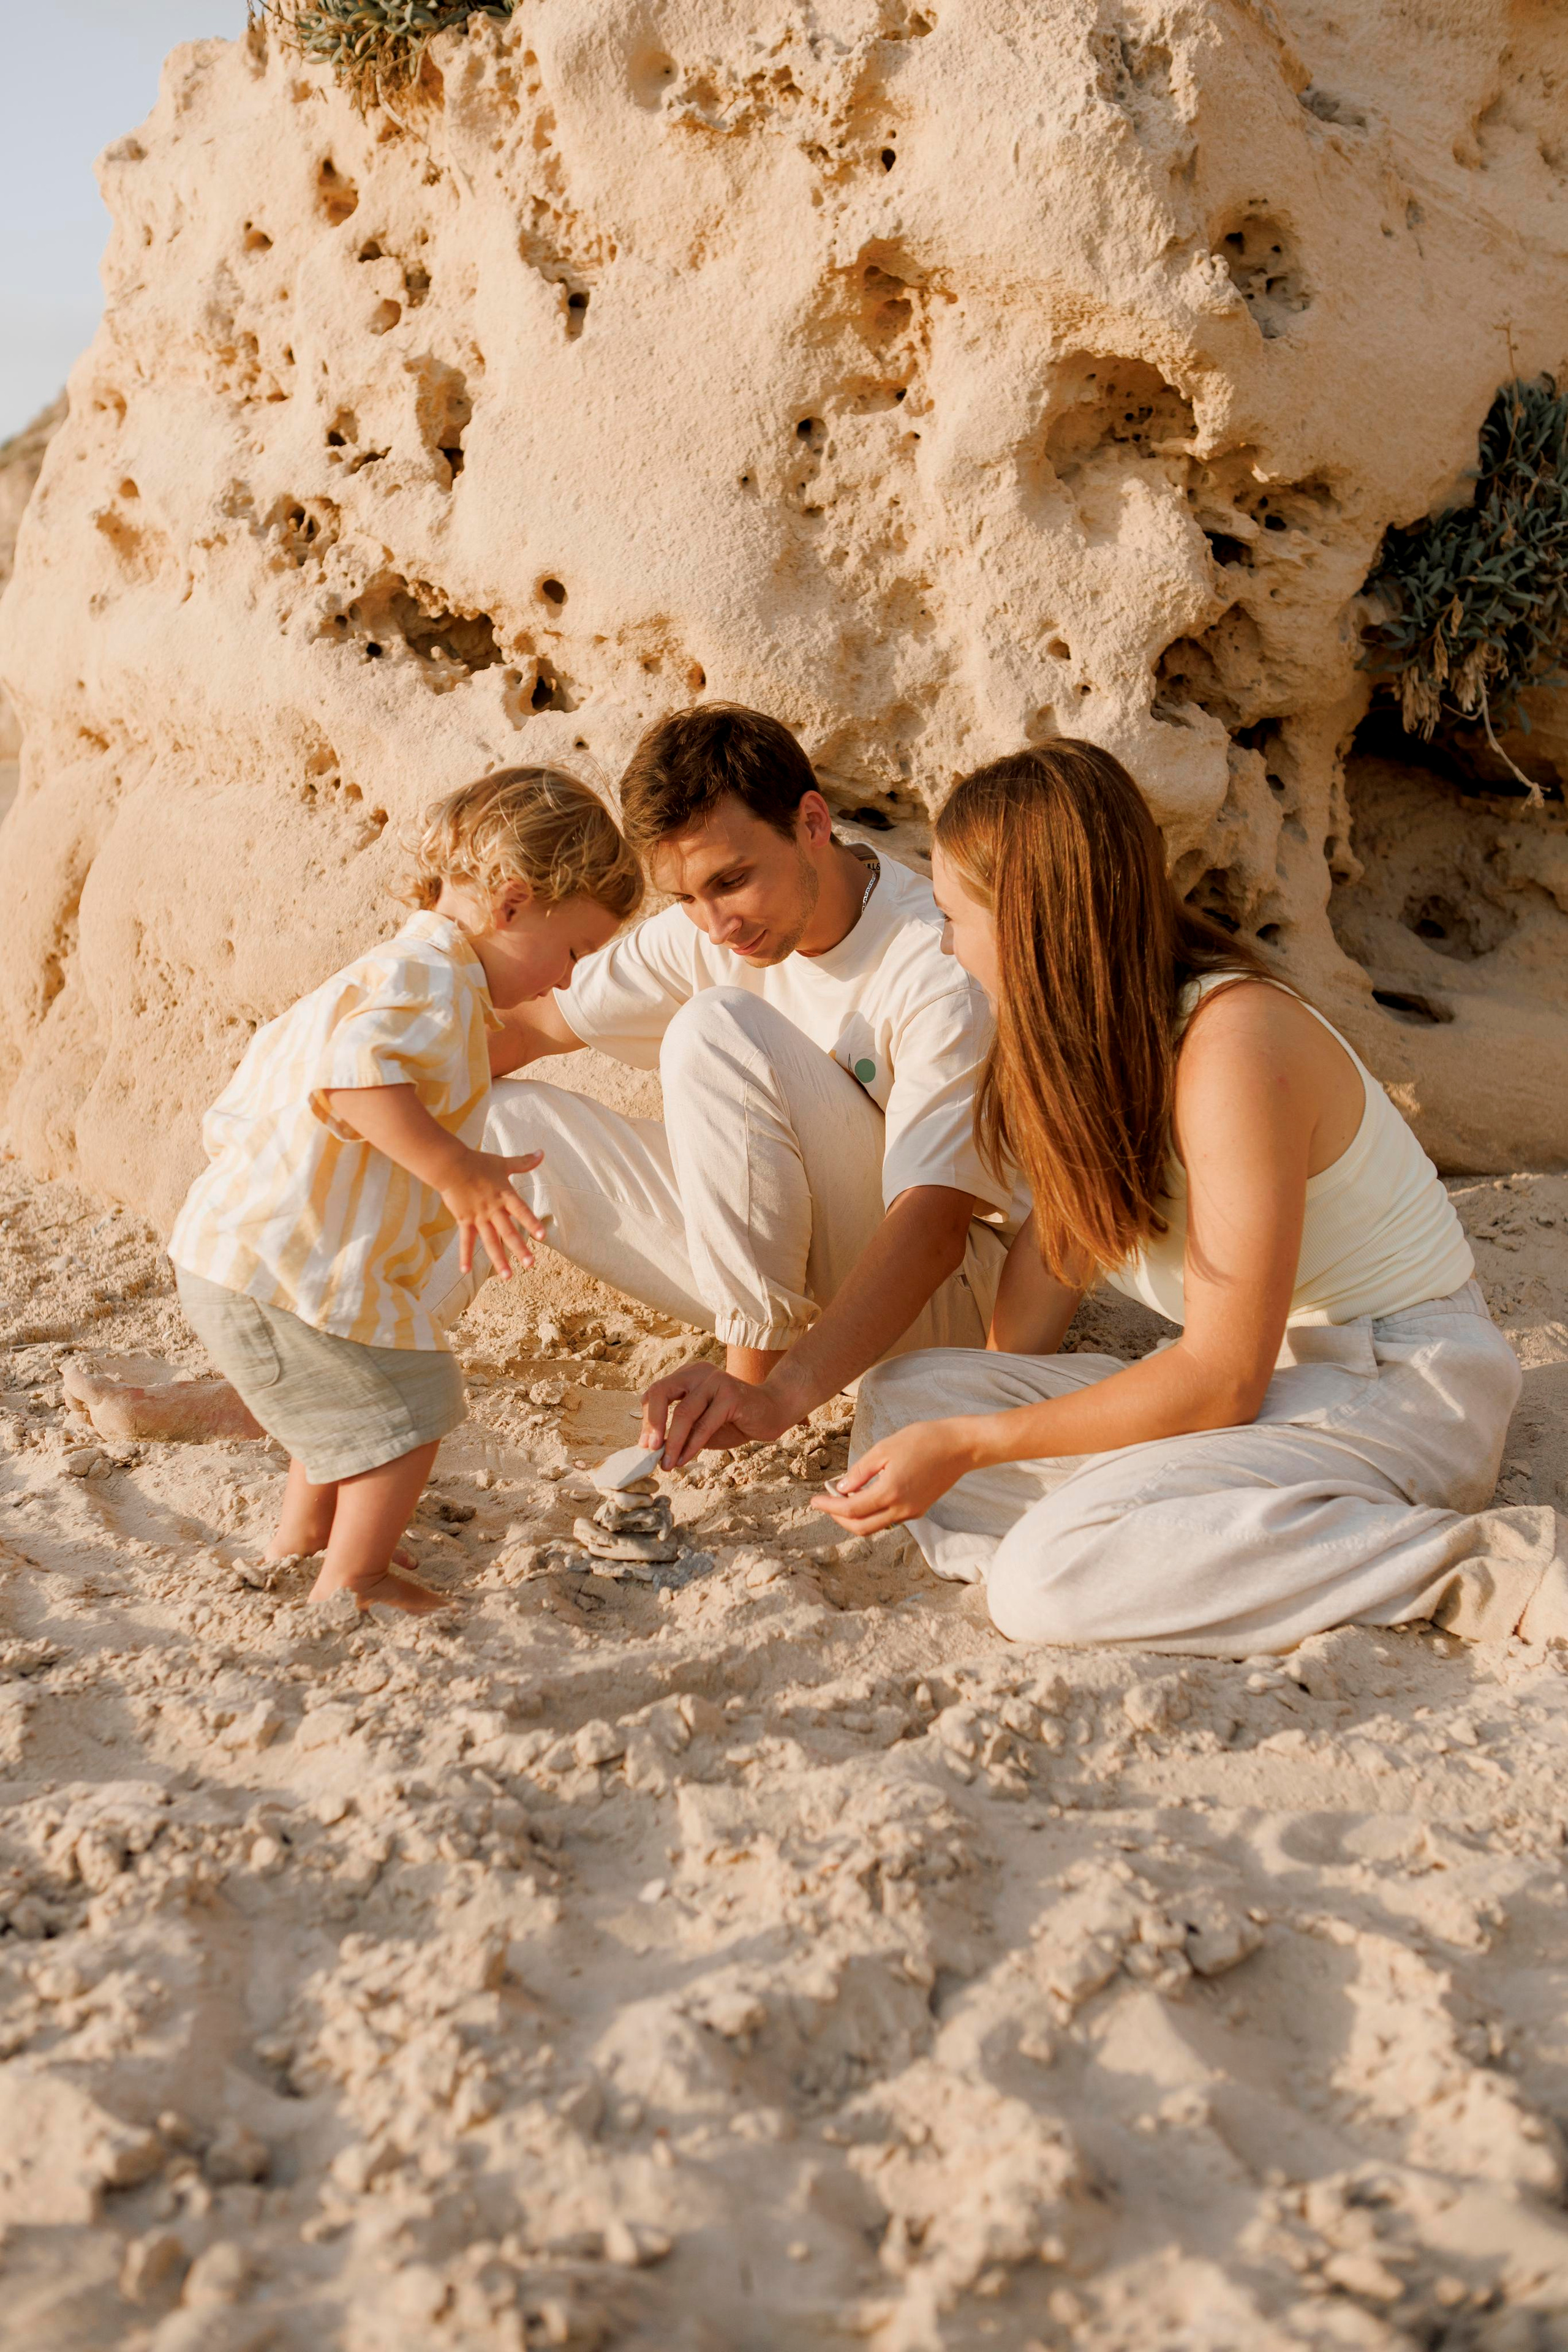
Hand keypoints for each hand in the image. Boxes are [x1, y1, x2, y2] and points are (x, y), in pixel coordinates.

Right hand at [437, 1147, 547, 1277]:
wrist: (450, 1165)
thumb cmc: (478, 1163)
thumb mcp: (503, 1163)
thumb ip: (524, 1162)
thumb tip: (542, 1152)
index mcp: (504, 1195)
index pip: (521, 1211)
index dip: (531, 1223)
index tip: (542, 1236)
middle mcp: (493, 1209)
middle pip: (508, 1231)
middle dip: (520, 1249)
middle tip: (531, 1264)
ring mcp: (478, 1217)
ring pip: (490, 1241)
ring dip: (499, 1259)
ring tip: (508, 1276)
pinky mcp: (464, 1220)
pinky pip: (465, 1241)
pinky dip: (465, 1256)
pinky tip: (466, 1271)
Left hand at [641, 1360, 793, 1468]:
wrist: (774, 1412)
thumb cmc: (735, 1420)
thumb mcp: (701, 1427)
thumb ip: (680, 1433)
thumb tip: (654, 1450)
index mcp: (688, 1376)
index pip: (656, 1393)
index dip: (646, 1420)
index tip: (645, 1446)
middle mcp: (699, 1372)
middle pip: (661, 1392)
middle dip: (651, 1423)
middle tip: (649, 1450)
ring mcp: (716, 1380)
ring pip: (683, 1412)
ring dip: (673, 1443)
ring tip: (668, 1464)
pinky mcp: (731, 1394)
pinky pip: (704, 1424)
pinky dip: (691, 1445)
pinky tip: (685, 1459)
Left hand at [809, 1417, 978, 1536]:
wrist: (959, 1446)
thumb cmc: (923, 1440)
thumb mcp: (885, 1448)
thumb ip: (860, 1471)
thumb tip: (840, 1489)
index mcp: (890, 1492)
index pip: (851, 1509)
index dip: (829, 1507)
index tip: (814, 1501)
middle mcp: (902, 1509)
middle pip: (861, 1527)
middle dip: (839, 1518)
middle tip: (825, 1503)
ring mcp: (912, 1512)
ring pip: (875, 1525)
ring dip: (855, 1516)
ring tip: (842, 1496)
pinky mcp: (919, 1509)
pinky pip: (889, 1518)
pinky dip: (872, 1512)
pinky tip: (865, 1495)